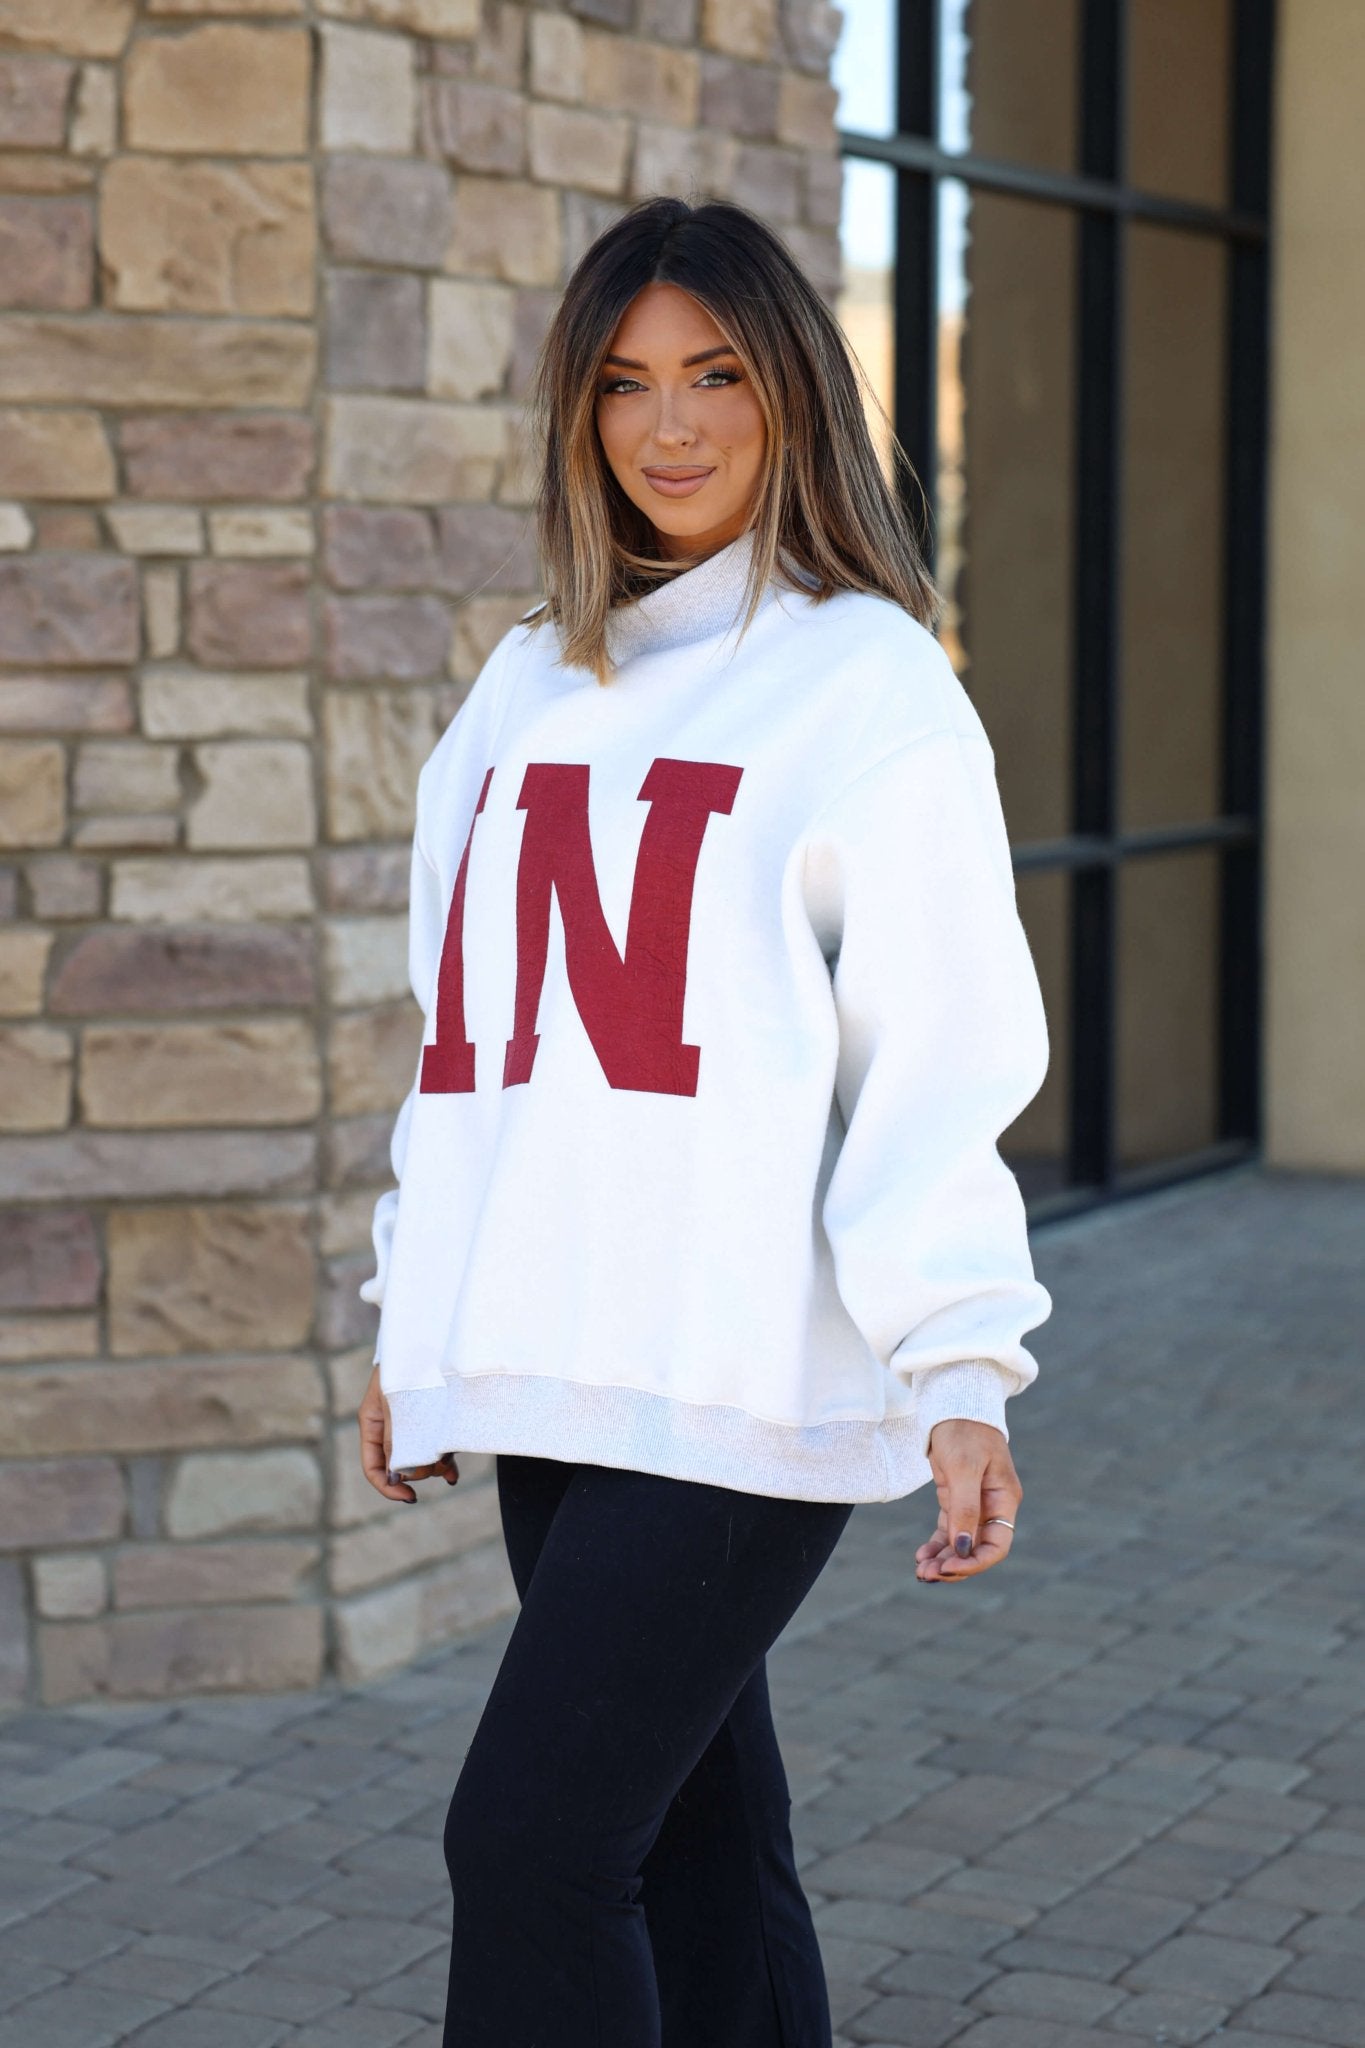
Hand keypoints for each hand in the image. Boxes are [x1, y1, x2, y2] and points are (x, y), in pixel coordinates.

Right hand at [358, 1364, 459, 1503]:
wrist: (428, 1335)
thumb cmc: (406, 1363)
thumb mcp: (396, 1400)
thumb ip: (396, 1435)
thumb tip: (395, 1474)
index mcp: (373, 1423)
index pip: (374, 1467)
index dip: (388, 1488)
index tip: (410, 1496)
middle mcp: (390, 1428)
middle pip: (400, 1466)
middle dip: (418, 1471)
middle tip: (438, 1465)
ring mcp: (411, 1425)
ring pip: (420, 1460)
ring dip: (434, 1466)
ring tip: (449, 1462)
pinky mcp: (430, 1420)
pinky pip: (435, 1450)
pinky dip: (443, 1462)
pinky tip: (453, 1474)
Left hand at [915, 1417, 1020, 1582]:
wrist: (951, 1403)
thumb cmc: (964, 1430)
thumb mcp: (964, 1468)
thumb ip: (965, 1508)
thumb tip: (963, 1547)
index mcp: (1003, 1499)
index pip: (996, 1545)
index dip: (975, 1562)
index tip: (949, 1568)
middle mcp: (991, 1506)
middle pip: (977, 1549)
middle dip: (954, 1566)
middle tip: (927, 1575)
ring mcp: (973, 1504)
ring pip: (960, 1544)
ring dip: (942, 1560)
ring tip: (920, 1571)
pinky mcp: (955, 1498)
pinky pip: (948, 1531)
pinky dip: (936, 1546)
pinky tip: (921, 1556)